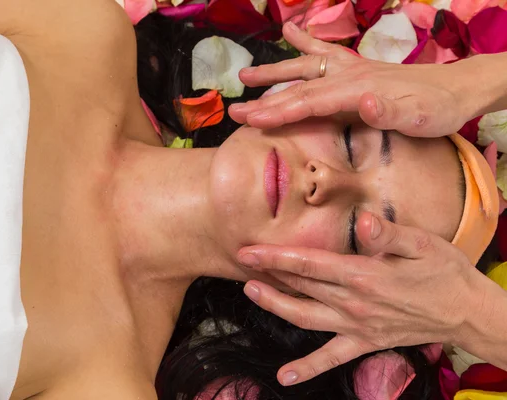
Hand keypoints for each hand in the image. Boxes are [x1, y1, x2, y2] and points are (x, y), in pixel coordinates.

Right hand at [229, 22, 473, 136]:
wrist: (456, 89)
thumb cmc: (436, 110)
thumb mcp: (419, 118)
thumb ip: (388, 111)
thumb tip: (362, 102)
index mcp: (356, 90)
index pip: (309, 101)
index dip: (278, 111)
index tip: (250, 119)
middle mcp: (348, 75)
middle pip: (299, 87)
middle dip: (265, 99)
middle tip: (234, 110)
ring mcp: (351, 69)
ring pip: (304, 69)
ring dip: (274, 72)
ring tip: (245, 75)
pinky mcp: (356, 69)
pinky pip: (325, 53)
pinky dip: (306, 42)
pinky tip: (292, 32)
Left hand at [237, 212, 486, 385]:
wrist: (466, 312)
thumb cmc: (444, 272)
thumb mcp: (422, 245)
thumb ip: (387, 235)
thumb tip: (362, 222)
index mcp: (364, 276)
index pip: (309, 264)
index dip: (276, 257)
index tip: (250, 251)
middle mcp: (354, 303)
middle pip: (301, 288)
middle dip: (268, 275)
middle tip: (241, 264)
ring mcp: (357, 326)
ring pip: (305, 318)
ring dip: (276, 307)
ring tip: (251, 294)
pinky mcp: (364, 342)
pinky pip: (331, 358)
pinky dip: (307, 368)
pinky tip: (286, 377)